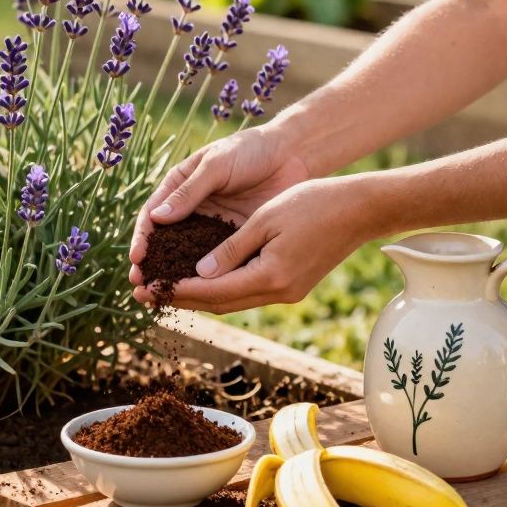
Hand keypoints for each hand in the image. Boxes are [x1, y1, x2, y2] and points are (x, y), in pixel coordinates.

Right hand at [129, 125, 311, 289]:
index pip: (152, 216)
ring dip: (175, 278)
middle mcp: (190, 211)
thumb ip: (189, 192)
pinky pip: (216, 262)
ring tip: (161, 298)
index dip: (142, 239)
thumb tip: (156, 218)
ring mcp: (211, 227)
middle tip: (141, 287)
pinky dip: (206, 279)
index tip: (137, 259)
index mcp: (177, 187)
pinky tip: (197, 296)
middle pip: (164, 243)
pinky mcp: (233, 240)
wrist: (290, 154)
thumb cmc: (249, 150)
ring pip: (187, 257)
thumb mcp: (216, 165)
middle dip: (152, 266)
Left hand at [134, 177, 379, 312]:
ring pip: (234, 300)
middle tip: (146, 296)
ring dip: (201, 297)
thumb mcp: (264, 220)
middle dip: (183, 299)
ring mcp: (287, 292)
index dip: (179, 291)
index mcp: (270, 277)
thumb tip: (199, 274)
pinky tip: (204, 281)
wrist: (361, 209)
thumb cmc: (313, 203)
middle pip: (220, 303)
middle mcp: (278, 293)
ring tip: (167, 290)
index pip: (213, 291)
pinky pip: (249, 292)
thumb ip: (230, 249)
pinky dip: (223, 288)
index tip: (149, 289)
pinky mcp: (292, 286)